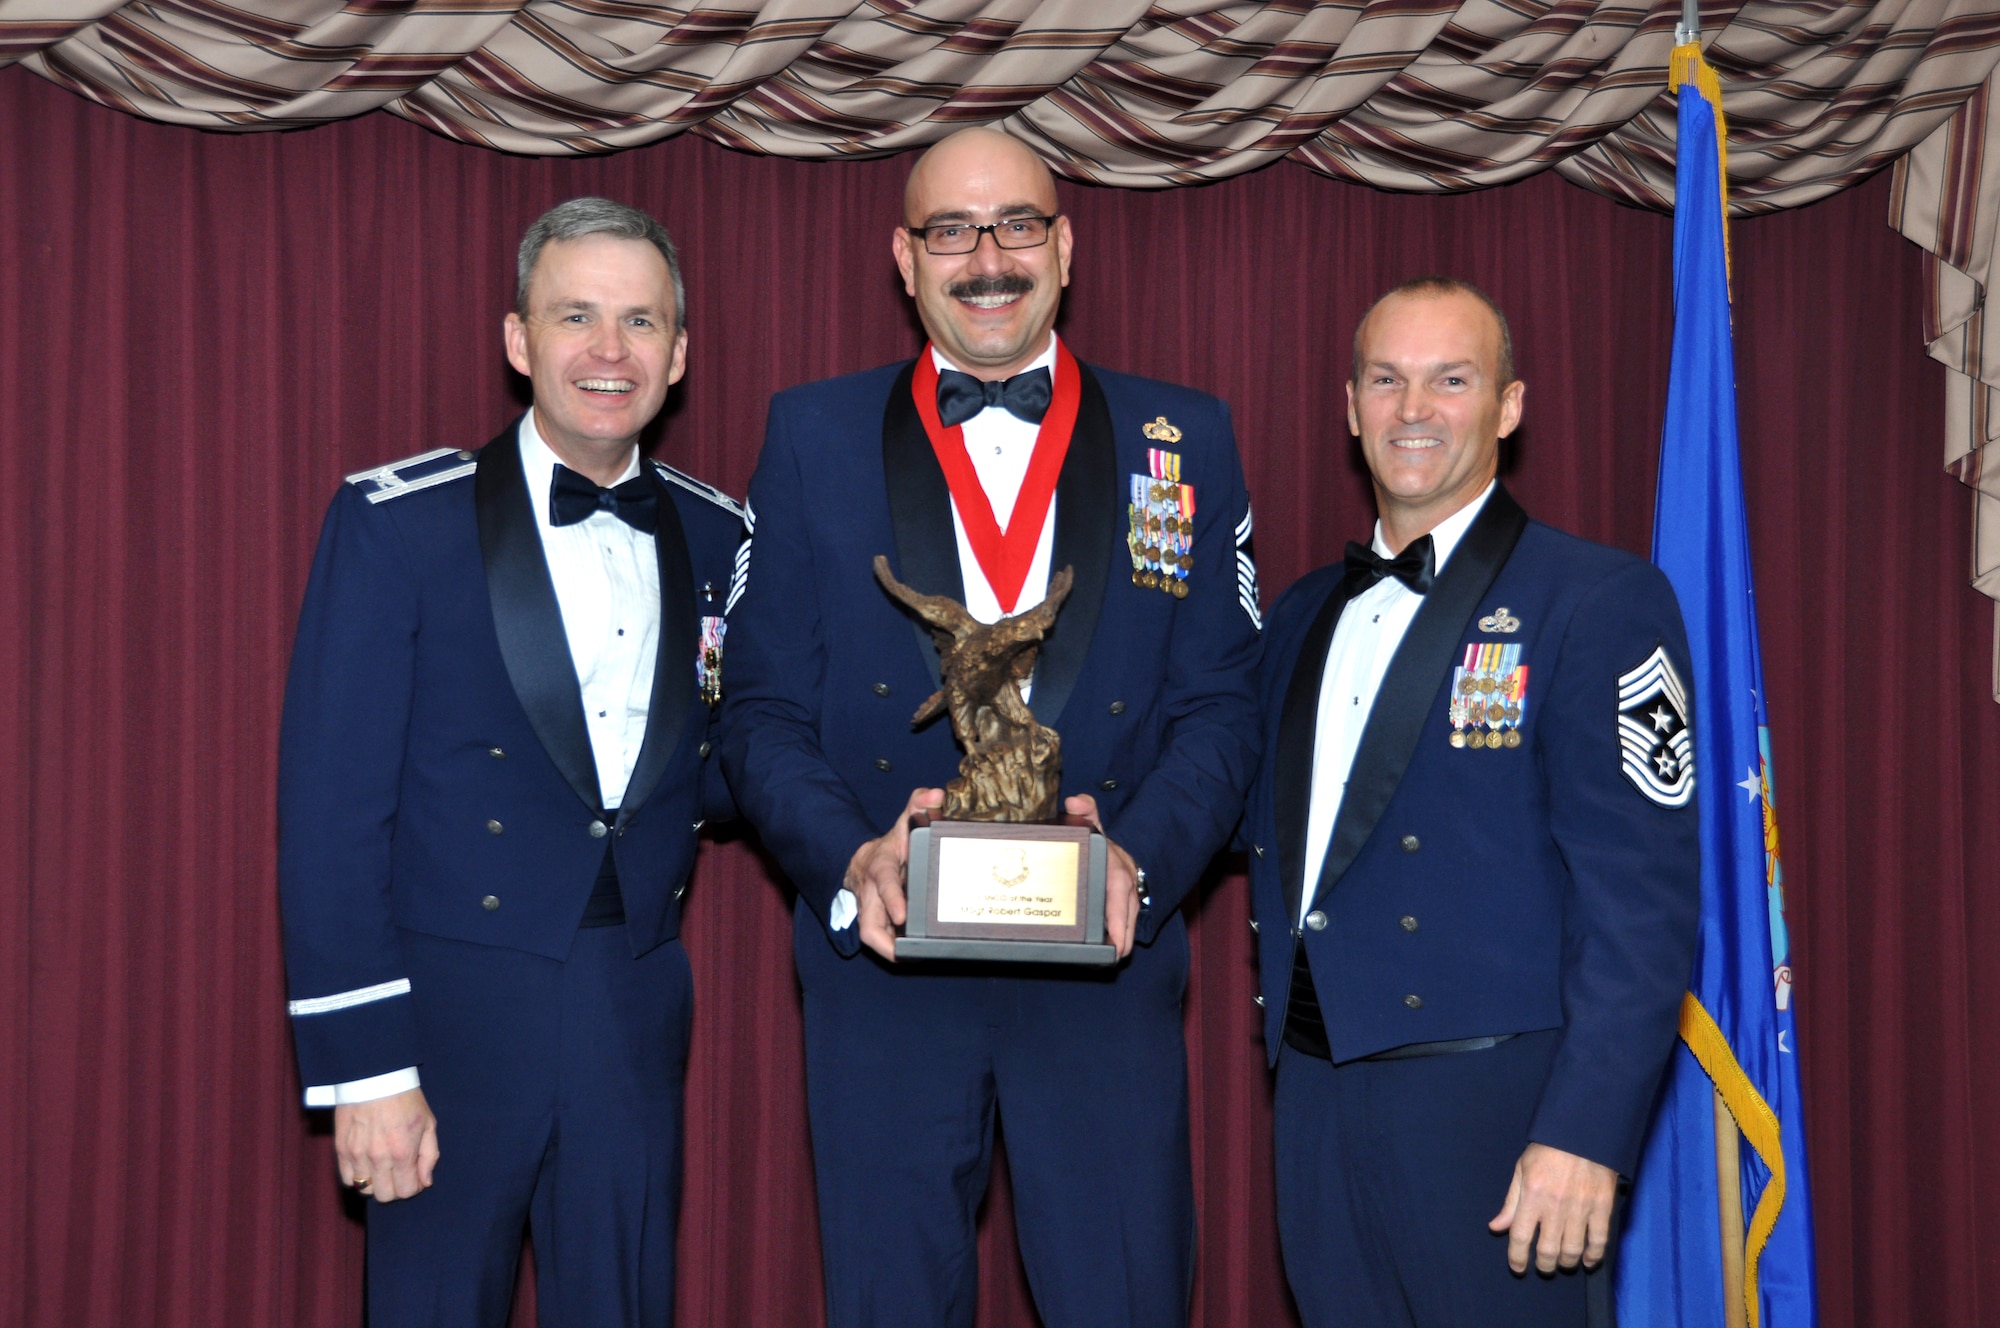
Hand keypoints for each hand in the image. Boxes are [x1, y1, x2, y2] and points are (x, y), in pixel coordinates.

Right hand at [334, 1087, 438, 1203]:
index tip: (414, 1177)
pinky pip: (346, 1178)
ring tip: (382, 1168)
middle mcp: (378, 1158)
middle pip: (384, 1196)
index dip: (413, 1187)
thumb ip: (429, 1156)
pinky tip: (366, 1164)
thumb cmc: (406, 1099)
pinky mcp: (341, 1149)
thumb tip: (425, 1182)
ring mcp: (357, 1155)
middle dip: (395, 1188)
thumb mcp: (428, 1123)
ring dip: (375, 1183)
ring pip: (364, 1190)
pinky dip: (357, 1176)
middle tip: (399, 1173)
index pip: (405, 1192)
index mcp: (402, 1152)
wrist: (376, 1077)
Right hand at [844, 787, 944, 959]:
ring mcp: (870, 911)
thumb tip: (936, 794)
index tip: (902, 915)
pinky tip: (916, 955)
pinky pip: (880, 940)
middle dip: (885, 941)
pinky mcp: (874, 924)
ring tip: (915, 958)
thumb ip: (919, 805)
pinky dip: (894, 950)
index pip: (884, 883)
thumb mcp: (903, 823)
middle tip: (908, 953)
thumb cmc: (891, 847)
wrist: (864, 862)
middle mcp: (871, 894)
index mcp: (880, 868)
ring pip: (871, 937)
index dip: (892, 899)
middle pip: (870, 924)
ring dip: (890, 950)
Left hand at [1063, 793, 1138, 957]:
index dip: (1118, 931)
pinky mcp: (1124, 917)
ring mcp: (1128, 909)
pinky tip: (1096, 958)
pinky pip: (1121, 933)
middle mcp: (1127, 897)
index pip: (1121, 909)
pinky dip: (1113, 944)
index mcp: (1119, 880)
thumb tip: (1075, 802)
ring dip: (1114, 949)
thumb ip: (1086, 812)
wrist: (1127, 854)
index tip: (1112, 949)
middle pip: (1125, 930)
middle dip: (1115, 948)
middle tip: (1097, 964)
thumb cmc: (1107, 847)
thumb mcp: (1096, 826)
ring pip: (1124, 934)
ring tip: (1096, 965)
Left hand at [1487, 1142, 1617, 1273]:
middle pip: (1547, 1250)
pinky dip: (1593, 1256)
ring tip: (1562, 1263)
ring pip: (1572, 1250)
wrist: (1583, 1133)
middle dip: (1543, 1265)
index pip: (1520, 1237)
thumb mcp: (1521, 1170)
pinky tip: (1587, 1261)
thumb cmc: (1548, 1150)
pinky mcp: (1602, 1208)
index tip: (1518, 1268)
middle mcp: (1555, 1206)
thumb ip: (1511, 1202)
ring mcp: (1581, 1208)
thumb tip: (1496, 1227)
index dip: (1517, 1258)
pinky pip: (1599, 1241)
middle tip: (1543, 1265)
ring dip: (1565, 1263)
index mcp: (1532, 1196)